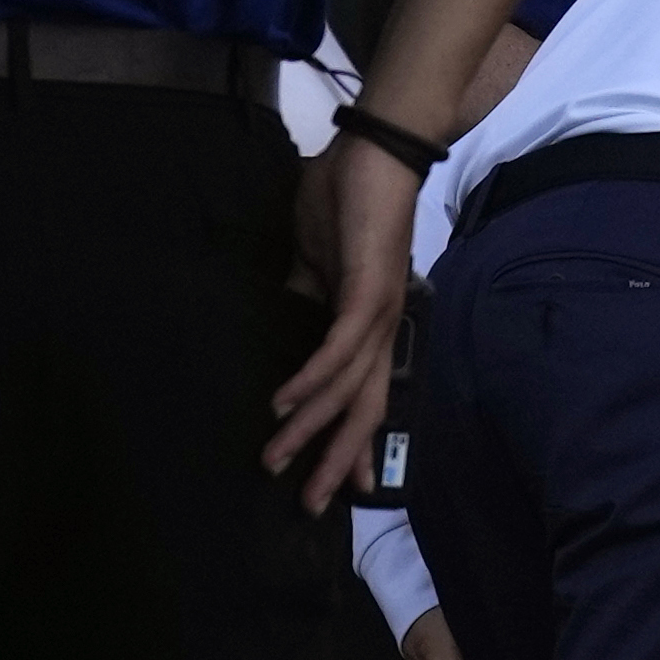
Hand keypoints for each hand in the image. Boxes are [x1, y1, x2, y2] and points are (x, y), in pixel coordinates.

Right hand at [278, 135, 422, 511]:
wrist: (373, 155)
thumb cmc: (344, 203)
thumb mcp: (314, 261)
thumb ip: (305, 297)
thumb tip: (285, 317)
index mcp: (370, 329)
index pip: (362, 398)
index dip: (349, 444)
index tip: (334, 487)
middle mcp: (383, 332)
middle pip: (363, 412)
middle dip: (334, 460)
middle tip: (307, 503)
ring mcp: (380, 314)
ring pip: (349, 390)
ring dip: (311, 429)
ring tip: (276, 458)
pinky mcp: (368, 291)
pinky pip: (340, 348)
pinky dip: (314, 378)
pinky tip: (287, 403)